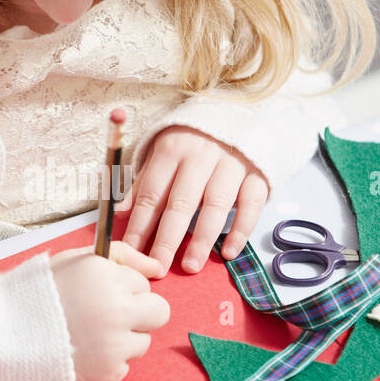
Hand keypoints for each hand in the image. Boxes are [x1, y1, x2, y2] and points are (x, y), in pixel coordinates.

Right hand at [49, 240, 170, 380]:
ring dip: (123, 339)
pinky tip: (83, 353)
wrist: (5, 337)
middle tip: (111, 315)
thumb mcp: (75, 260)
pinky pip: (124, 366)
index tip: (99, 294)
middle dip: (140, 312)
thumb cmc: (40, 294)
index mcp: (108, 278)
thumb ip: (121, 256)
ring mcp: (115, 346)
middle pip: (160, 312)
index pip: (144, 283)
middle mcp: (117, 311)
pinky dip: (108, 362)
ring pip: (143, 341)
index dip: (122, 288)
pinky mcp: (109, 373)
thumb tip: (158, 267)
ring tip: (89, 335)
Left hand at [117, 125, 269, 276]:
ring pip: (215, 206)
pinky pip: (250, 205)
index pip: (152, 193)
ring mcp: (232, 164)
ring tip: (190, 266)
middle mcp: (201, 155)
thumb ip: (145, 180)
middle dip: (167, 239)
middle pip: (181, 202)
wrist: (242, 114)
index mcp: (172, 149)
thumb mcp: (164, 151)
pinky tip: (229, 252)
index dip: (140, 224)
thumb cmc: (194, 140)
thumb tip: (121, 210)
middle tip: (157, 266)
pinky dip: (241, 230)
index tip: (131, 252)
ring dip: (202, 239)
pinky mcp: (258, 174)